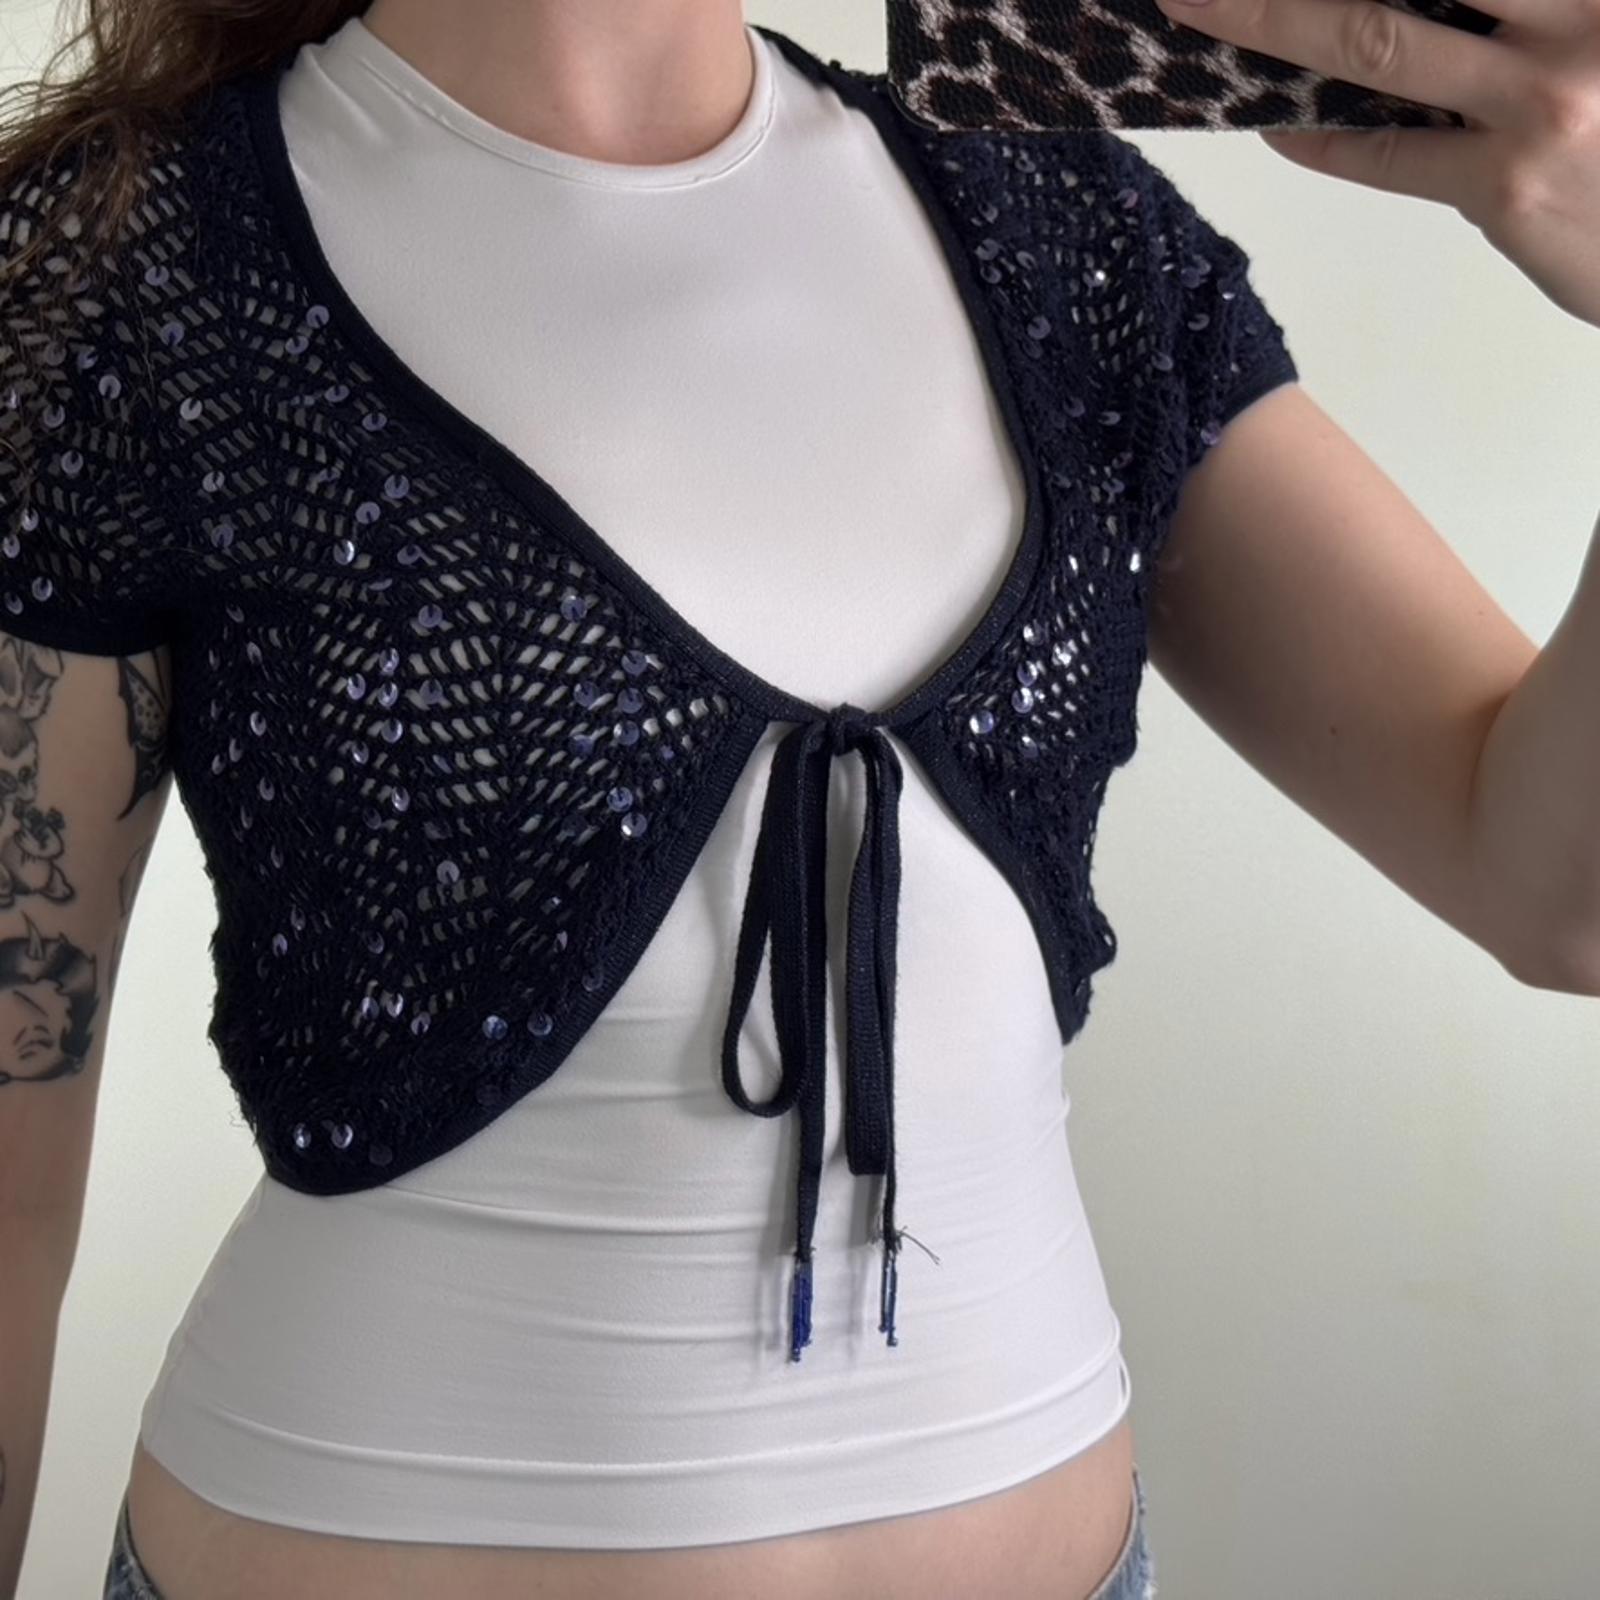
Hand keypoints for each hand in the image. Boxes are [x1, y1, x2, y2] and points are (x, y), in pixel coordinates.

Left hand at [1152, 0, 1599, 326]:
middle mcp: (1579, 18)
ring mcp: (1543, 101)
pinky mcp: (1506, 185)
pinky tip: (1276, 123)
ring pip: (1379, 42)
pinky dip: (1323, 137)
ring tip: (1203, 8)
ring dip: (1276, 21)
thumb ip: (1537, 11)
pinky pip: (1387, 154)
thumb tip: (1422, 5)